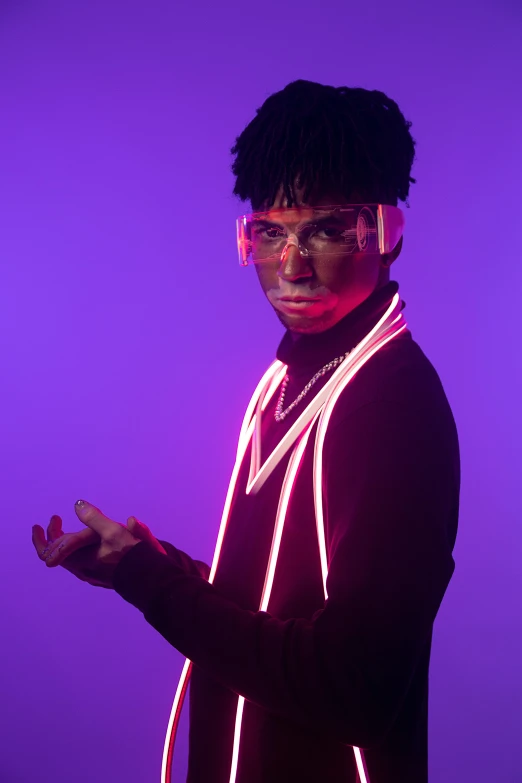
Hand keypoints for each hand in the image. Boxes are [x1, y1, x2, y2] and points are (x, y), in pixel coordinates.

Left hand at [32, 500, 166, 588]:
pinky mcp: (101, 575)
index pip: (48, 552)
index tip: (44, 521)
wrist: (150, 578)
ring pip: (70, 558)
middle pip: (57, 555)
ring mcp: (91, 574)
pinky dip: (76, 549)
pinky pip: (81, 561)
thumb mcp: (112, 531)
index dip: (41, 537)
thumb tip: (78, 505)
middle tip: (55, 520)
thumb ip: (94, 517)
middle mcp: (81, 570)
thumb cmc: (131, 554)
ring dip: (65, 541)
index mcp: (78, 560)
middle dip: (53, 535)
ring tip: (70, 528)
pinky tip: (87, 542)